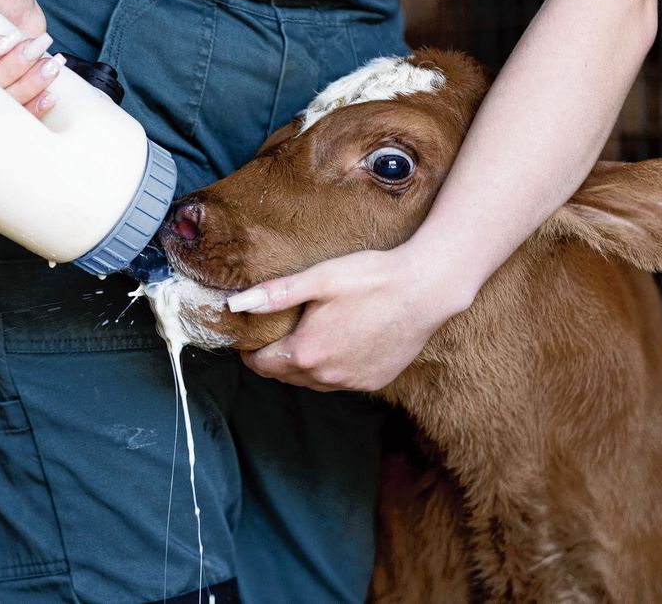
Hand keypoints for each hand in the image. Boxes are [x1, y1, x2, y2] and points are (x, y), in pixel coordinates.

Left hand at [234, 247, 474, 391]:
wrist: (425, 290)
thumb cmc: (371, 278)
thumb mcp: (319, 279)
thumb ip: (276, 294)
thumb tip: (236, 304)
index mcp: (306, 352)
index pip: (262, 365)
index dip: (250, 352)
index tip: (248, 340)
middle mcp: (326, 376)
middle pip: (285, 376)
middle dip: (273, 360)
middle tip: (273, 337)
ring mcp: (352, 382)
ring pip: (312, 382)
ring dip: (301, 367)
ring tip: (303, 340)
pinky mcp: (374, 382)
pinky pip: (340, 382)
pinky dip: (330, 369)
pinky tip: (337, 346)